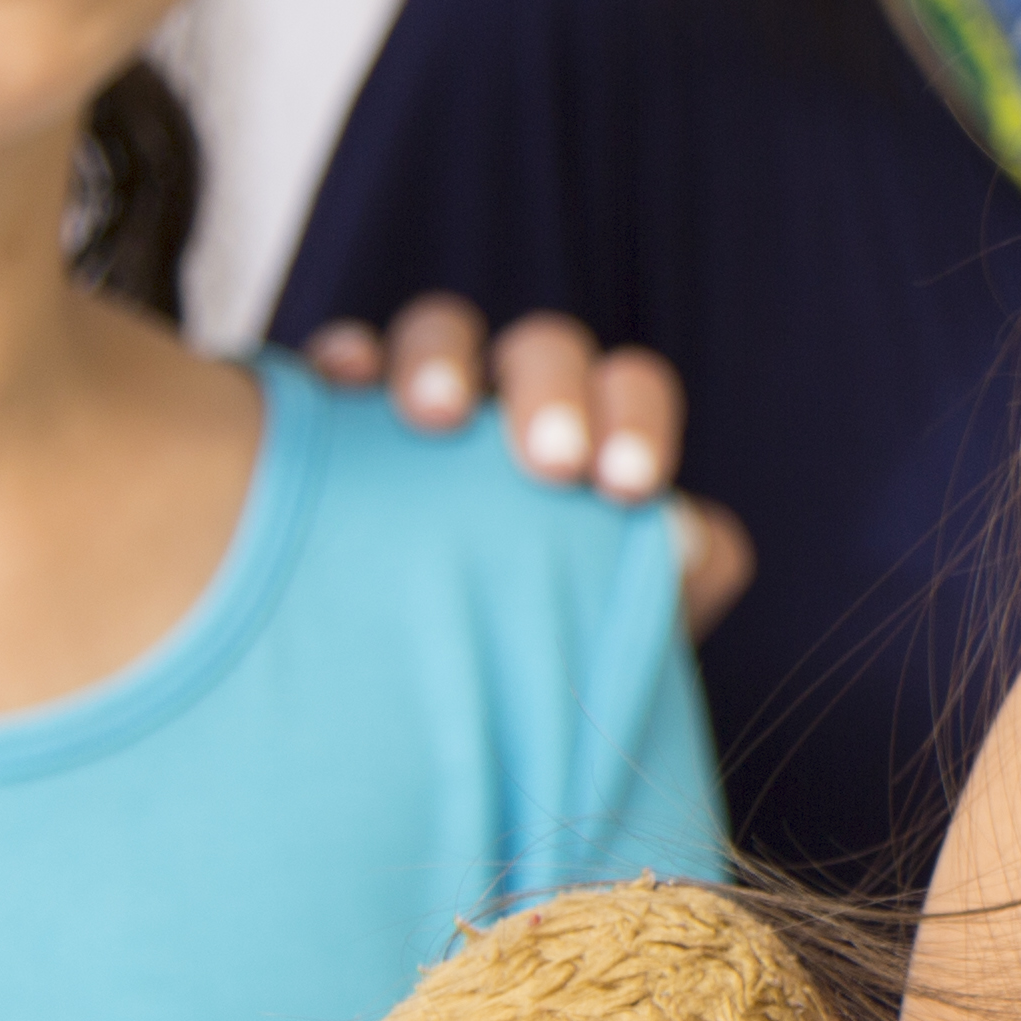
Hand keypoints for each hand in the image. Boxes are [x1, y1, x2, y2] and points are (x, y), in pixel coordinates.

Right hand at [301, 294, 752, 637]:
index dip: (636, 422)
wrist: (421, 687)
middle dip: (553, 392)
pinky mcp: (332, 412)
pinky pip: (341, 358)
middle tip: (555, 461)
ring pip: (442, 333)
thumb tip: (689, 549)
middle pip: (545, 350)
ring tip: (436, 415)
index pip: (630, 391)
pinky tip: (341, 385)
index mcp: (593, 436)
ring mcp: (421, 397)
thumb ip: (662, 591)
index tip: (629, 488)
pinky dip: (346, 356)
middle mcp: (511, 402)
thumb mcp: (597, 636)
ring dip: (442, 358)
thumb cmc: (530, 652)